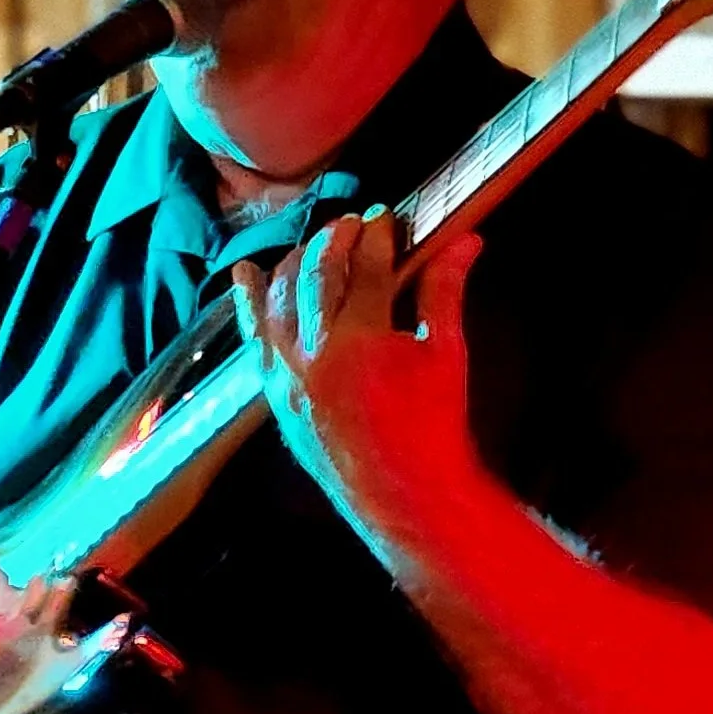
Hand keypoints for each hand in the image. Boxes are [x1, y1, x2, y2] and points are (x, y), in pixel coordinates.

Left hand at [235, 218, 485, 582]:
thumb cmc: (433, 427)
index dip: (376, 236)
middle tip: (350, 225)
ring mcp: (289, 376)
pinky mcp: (276, 397)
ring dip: (294, 263)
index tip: (383, 218)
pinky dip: (249, 305)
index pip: (366, 267)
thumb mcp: (445, 354)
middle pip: (318, 274)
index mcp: (364, 339)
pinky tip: (246, 275)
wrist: (406, 495)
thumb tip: (466, 239)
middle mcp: (317, 353)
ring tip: (315, 246)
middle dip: (333, 240)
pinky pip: (255, 341)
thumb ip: (445, 291)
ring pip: (280, 299)